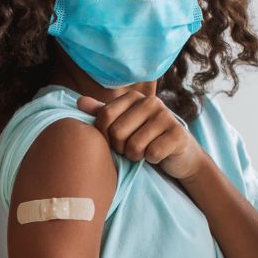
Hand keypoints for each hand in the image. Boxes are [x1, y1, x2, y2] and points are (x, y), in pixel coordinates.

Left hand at [77, 92, 209, 181]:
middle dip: (120, 148)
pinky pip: (152, 153)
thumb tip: (79, 101)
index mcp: (133, 97)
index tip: (113, 142)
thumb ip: (103, 113)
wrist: (178, 154)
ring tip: (143, 152)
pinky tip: (158, 155)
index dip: (104, 136)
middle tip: (130, 149)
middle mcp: (151, 102)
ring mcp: (166, 116)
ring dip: (136, 156)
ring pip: (134, 145)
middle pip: (117, 132)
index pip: (104, 116)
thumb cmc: (145, 139)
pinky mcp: (178, 134)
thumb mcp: (123, 124)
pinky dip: (152, 160)